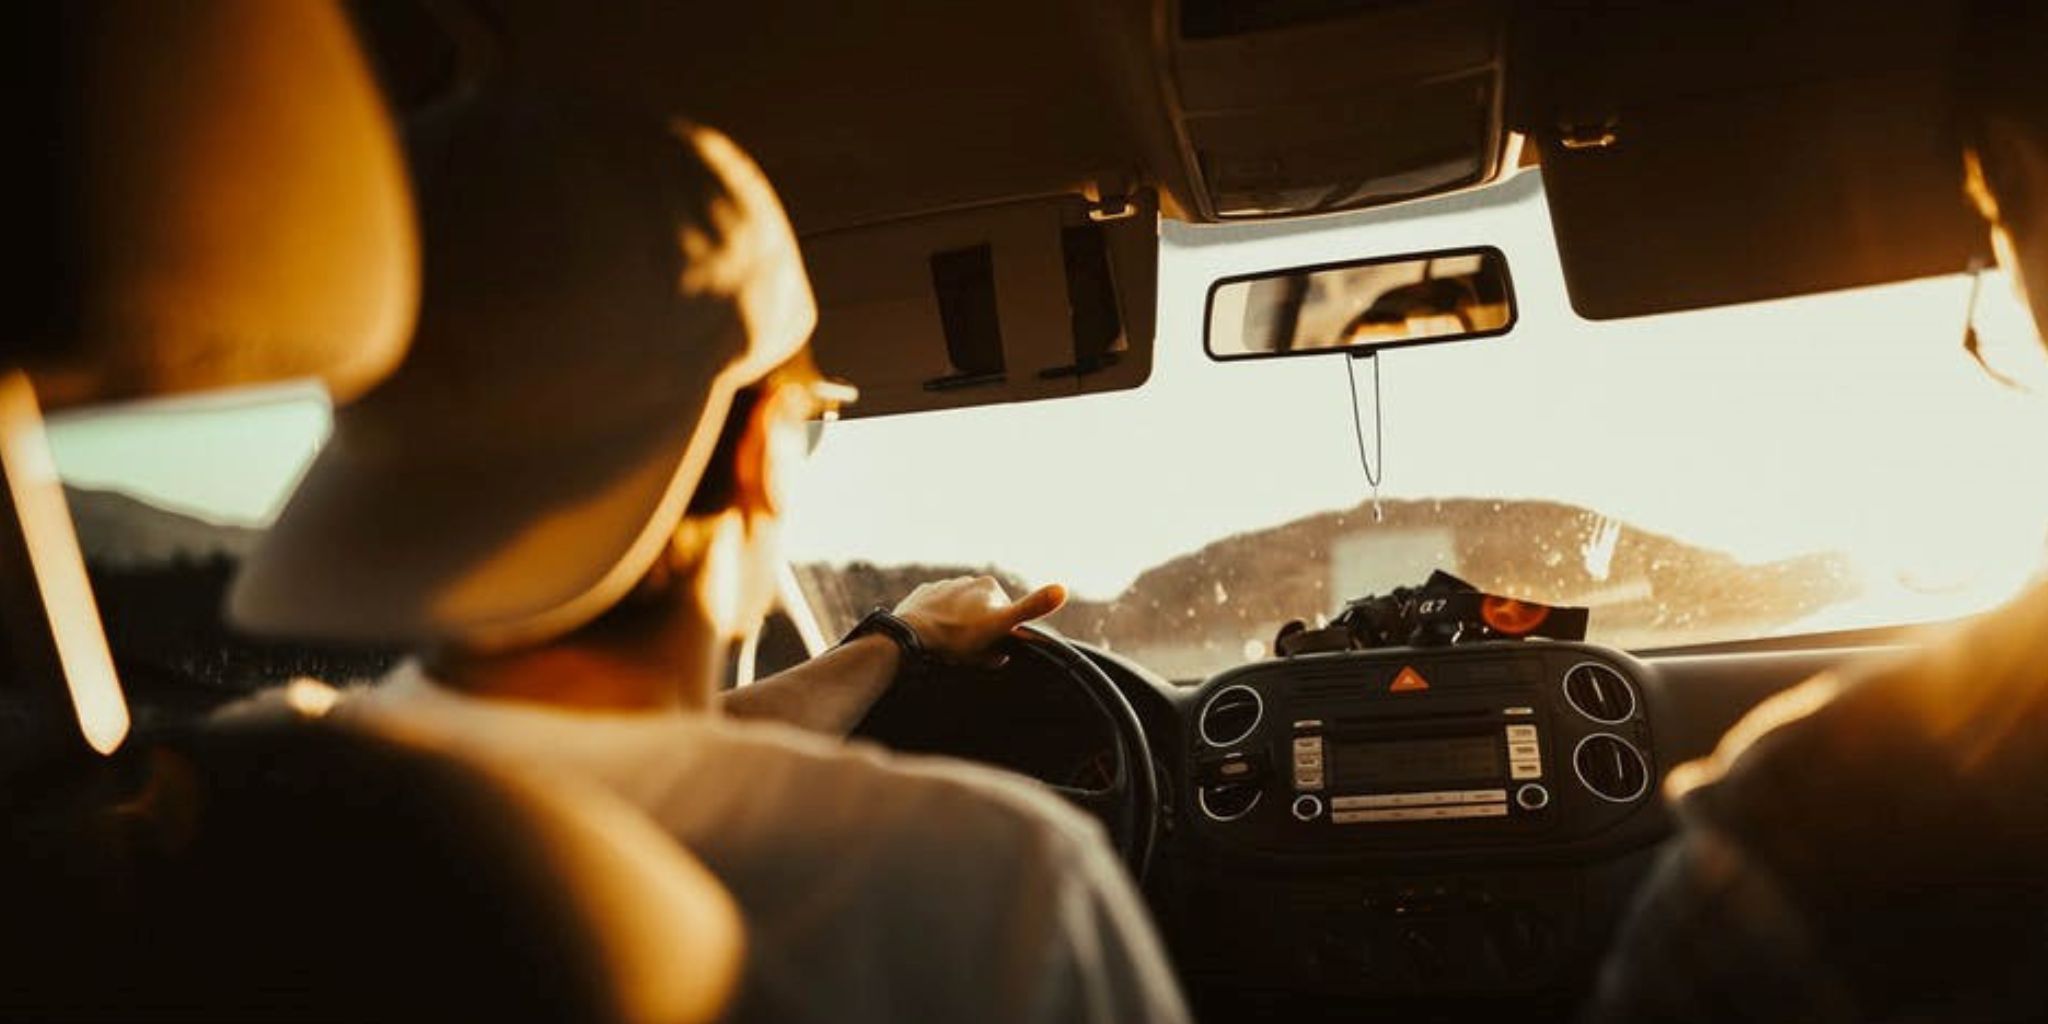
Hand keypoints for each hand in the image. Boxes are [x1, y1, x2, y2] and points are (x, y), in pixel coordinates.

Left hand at [892, 576, 1066, 664]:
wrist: (912, 635)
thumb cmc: (958, 636)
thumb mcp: (1001, 626)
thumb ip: (1033, 607)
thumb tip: (1062, 589)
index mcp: (989, 586)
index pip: (1005, 616)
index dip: (1001, 635)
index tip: (989, 647)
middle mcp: (968, 581)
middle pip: (982, 613)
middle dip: (979, 631)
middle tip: (969, 651)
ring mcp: (943, 586)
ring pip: (959, 612)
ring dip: (958, 625)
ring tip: (948, 645)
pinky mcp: (923, 594)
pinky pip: (935, 611)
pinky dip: (937, 622)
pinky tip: (933, 636)